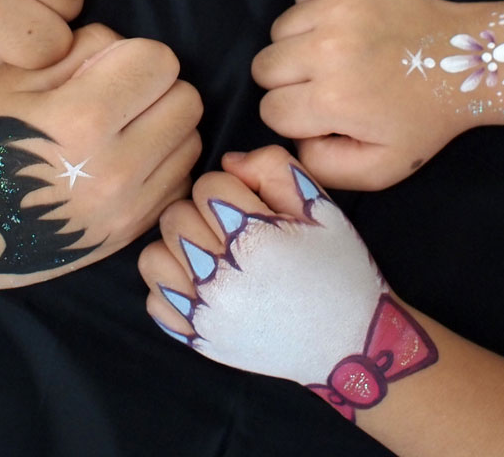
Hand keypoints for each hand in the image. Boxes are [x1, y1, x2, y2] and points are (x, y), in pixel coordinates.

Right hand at [0, 24, 202, 297]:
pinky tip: (123, 162)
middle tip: (119, 96)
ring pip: (191, 140)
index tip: (108, 66)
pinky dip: (162, 164)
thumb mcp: (11, 79)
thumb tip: (125, 48)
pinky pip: (180, 181)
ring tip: (122, 130)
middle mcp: (117, 167)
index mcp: (82, 118)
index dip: (135, 54)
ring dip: (165, 126)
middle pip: (187, 99)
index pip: (159, 61)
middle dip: (157, 87)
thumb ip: (78, 50)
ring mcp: (128, 208)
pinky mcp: (131, 234)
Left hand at [139, 146, 436, 420]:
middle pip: (174, 217)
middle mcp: (222, 279)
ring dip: (178, 249)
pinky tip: (201, 285)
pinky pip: (154, 302)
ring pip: (153, 258)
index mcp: (254, 239)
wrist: (350, 341)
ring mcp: (206, 315)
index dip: (229, 188)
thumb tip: (228, 162)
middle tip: (229, 228)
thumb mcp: (319, 205)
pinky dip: (172, 290)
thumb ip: (272, 166)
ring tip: (208, 254)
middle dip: (200, 214)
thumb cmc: (336, 266)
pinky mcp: (198, 341)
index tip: (250, 206)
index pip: (206, 185)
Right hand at [251, 0, 468, 189]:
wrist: (470, 62)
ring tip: (335, 54)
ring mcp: (338, 8)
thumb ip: (323, 169)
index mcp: (334, 99)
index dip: (292, 118)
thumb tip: (292, 140)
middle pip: (262, 66)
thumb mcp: (381, 168)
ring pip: (278, 29)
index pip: (270, 109)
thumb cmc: (424, 118)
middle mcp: (328, 49)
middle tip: (323, 84)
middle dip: (286, 81)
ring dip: (297, 45)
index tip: (322, 115)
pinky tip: (343, 28)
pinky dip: (313, 12)